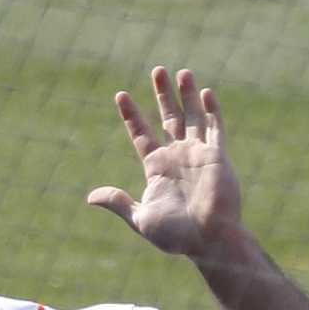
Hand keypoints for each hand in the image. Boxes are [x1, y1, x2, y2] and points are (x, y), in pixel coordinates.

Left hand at [87, 67, 242, 258]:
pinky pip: (215, 127)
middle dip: (162, 95)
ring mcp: (198, 154)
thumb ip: (118, 203)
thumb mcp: (140, 218)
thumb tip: (91, 198)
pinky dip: (211, 110)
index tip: (120, 95)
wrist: (207, 239)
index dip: (131, 115)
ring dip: (187, 94)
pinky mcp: (217, 156)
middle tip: (157, 70)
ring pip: (192, 116)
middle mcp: (177, 157)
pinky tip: (205, 92)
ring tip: (180, 71)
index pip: (142, 135)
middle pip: (168, 118)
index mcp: (157, 169)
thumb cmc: (174, 235)